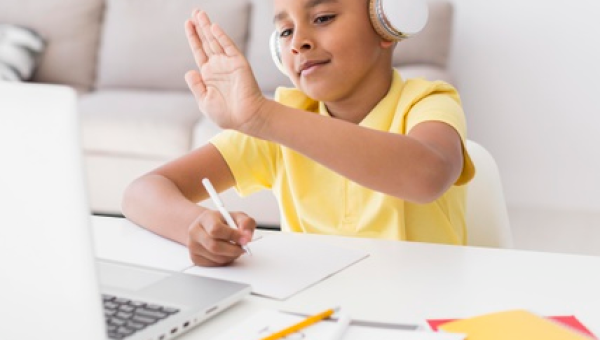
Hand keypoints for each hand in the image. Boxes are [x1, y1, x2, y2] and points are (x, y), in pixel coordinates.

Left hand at [185, 10, 266, 133]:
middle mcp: (218, 66)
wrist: (246, 118)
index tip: (188, 24)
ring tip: (200, 13)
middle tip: (195, 11)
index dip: (193, 37)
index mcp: (209, 75)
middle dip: (200, 27)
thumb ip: (196, 86)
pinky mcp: (239, 63)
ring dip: (208, 27)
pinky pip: (229, 47)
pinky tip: (213, 27)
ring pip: (216, 41)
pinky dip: (222, 37)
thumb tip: (190, 71)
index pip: (199, 51)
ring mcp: (228, 64)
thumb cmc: (226, 114)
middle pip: (207, 42)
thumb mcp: (204, 101)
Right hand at [187, 209, 255, 266]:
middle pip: (214, 246)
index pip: (216, 229)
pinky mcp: (195, 258)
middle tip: (243, 248)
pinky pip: (214, 264)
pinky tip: (226, 253)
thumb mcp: (237, 217)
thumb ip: (246, 222)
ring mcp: (193, 246)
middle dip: (233, 249)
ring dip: (231, 256)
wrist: (207, 227)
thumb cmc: (222, 222)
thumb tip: (247, 236)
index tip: (244, 239)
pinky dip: (225, 261)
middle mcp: (195, 232)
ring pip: (216, 257)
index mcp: (205, 218)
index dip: (233, 236)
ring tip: (235, 249)